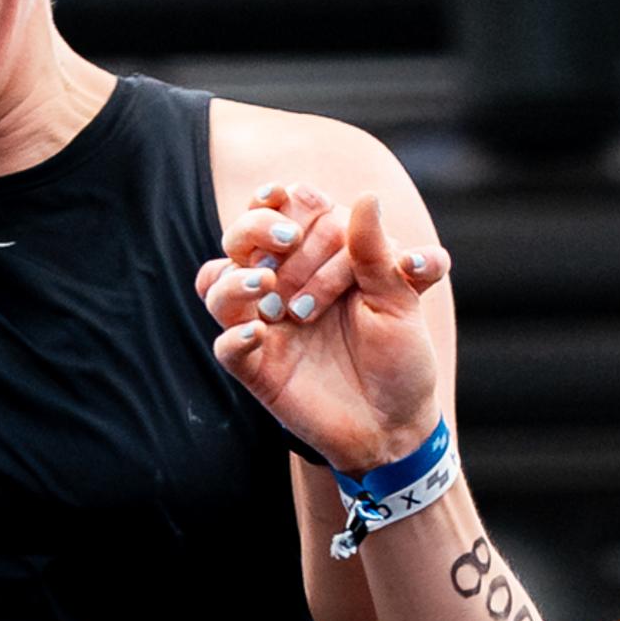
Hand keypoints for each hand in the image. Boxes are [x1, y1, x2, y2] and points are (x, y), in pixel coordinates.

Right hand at [198, 181, 447, 473]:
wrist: (396, 425)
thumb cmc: (401, 358)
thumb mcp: (399, 301)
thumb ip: (379, 252)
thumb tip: (368, 196)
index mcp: (318, 260)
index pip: (285, 212)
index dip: (282, 201)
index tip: (288, 195)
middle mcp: (283, 285)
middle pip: (242, 238)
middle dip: (260, 229)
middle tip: (288, 241)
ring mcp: (265, 325)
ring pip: (218, 285)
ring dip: (236, 278)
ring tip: (267, 284)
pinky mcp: (257, 367)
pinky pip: (226, 347)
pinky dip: (234, 338)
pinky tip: (258, 334)